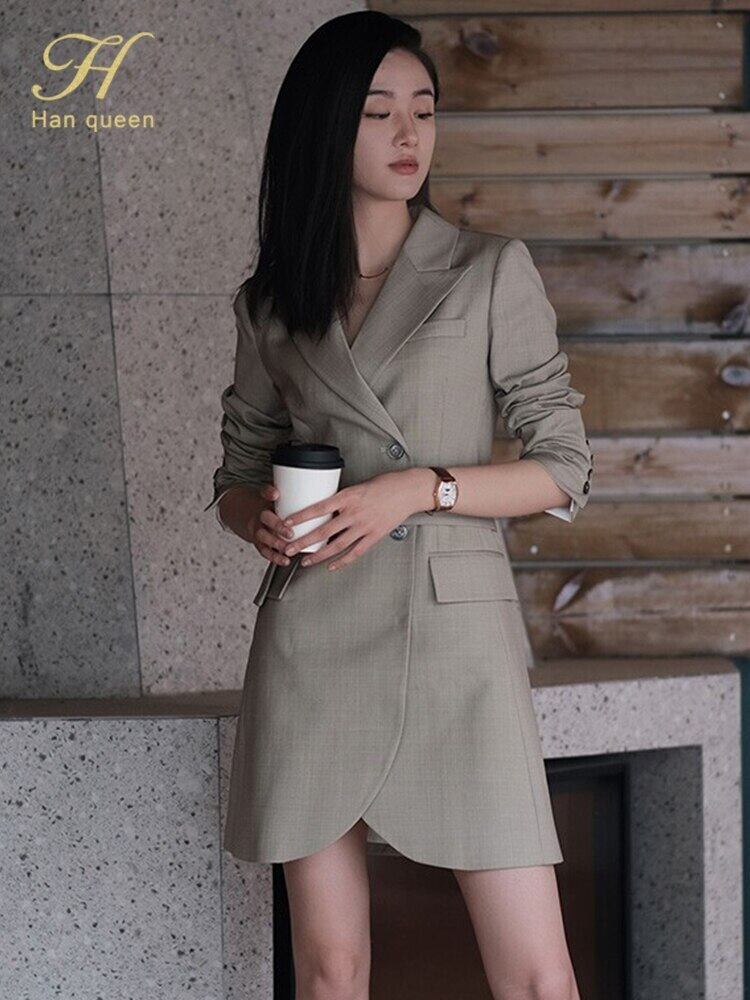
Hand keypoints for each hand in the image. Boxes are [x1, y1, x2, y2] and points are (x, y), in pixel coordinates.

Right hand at [251, 483, 295, 565]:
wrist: (248, 515)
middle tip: (290, 532)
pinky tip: (285, 561)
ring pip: (264, 537)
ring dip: (277, 544)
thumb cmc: (270, 506)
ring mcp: (258, 529)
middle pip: (265, 518)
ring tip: (288, 550)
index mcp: (265, 500)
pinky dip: (275, 557)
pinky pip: (265, 551)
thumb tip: (321, 488)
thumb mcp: (277, 497)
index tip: (276, 495)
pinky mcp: (259, 543)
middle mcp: (260, 515)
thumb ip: (294, 494)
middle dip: (277, 526)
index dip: (269, 493)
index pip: (264, 493)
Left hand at [278, 470, 428, 570]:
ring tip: (305, 562)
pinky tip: (330, 566)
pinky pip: (355, 552)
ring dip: (319, 555)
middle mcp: (355, 513)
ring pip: (337, 545)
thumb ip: (343, 498)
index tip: (286, 522)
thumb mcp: (358, 486)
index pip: (319, 508)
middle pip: (324, 531)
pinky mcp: (375, 536)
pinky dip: (342, 561)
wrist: (409, 490)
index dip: (301, 516)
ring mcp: (365, 526)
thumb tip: (325, 509)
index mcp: (349, 496)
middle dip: (303, 542)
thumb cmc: (385, 484)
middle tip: (288, 549)